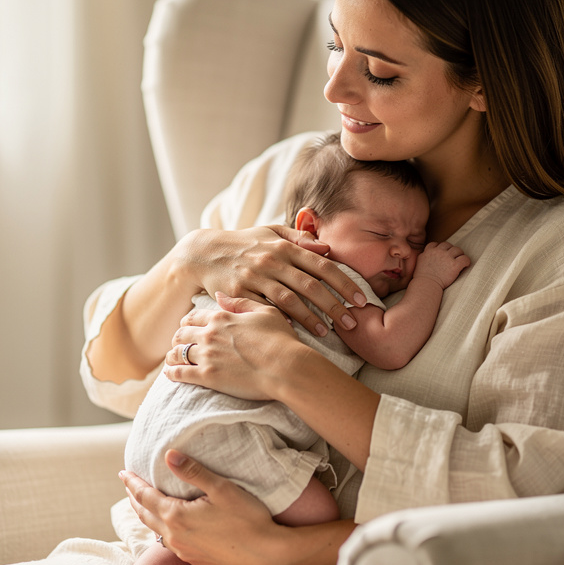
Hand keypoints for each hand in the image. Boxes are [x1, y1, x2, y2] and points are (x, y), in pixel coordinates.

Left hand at [121, 450, 284, 564]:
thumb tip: (168, 455)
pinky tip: (167, 523)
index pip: (144, 496)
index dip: (132, 482)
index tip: (123, 471)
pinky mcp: (193, 558)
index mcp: (176, 516)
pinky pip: (167, 540)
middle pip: (144, 513)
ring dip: (145, 513)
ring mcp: (183, 550)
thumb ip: (192, 471)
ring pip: (154, 529)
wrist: (265, 554)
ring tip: (141, 501)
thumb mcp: (221, 488)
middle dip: (133, 497)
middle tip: (128, 483)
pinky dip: (159, 526)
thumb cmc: (247, 518)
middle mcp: (174, 536)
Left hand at [165, 293, 299, 400]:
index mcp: (222, 318)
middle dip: (178, 338)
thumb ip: (240, 303)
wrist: (286, 367)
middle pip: (181, 334)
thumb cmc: (281, 339)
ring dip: (172, 355)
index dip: (188, 322)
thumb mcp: (265, 312)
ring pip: (177, 353)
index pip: (194, 317)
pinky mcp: (207, 376)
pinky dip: (172, 373)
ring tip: (171, 359)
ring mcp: (207, 356)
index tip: (187, 326)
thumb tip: (219, 295)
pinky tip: (169, 374)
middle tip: (177, 343)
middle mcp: (210, 334)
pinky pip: (180, 374)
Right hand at [175, 226, 365, 336]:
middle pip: (310, 286)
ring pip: (289, 301)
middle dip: (334, 306)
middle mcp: (271, 261)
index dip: (344, 282)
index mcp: (284, 246)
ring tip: (328, 332)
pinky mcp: (237, 294)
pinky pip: (263, 310)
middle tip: (352, 323)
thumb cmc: (243, 243)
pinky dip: (280, 321)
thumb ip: (299, 238)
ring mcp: (253, 278)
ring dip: (311, 318)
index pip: (321, 265)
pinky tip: (295, 332)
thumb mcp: (270, 232)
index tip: (361, 299)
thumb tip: (327, 248)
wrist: (203, 253)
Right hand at [414, 241, 470, 288]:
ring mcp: (447, 257)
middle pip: (448, 245)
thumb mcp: (419, 262)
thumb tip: (425, 254)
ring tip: (459, 262)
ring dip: (459, 255)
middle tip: (452, 259)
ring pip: (458, 250)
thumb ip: (424, 256)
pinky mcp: (455, 265)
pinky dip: (466, 261)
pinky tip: (465, 265)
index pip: (436, 244)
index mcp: (429, 251)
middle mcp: (439, 251)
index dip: (440, 249)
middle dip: (450, 251)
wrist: (427, 285)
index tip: (441, 255)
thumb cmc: (422, 278)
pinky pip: (465, 258)